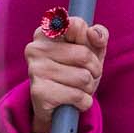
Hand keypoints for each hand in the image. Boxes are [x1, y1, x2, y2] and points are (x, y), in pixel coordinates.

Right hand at [27, 16, 108, 132]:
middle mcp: (35, 48)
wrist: (58, 107)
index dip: (90, 41)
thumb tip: (94, 33)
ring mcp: (35, 70)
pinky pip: (77, 96)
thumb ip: (98, 36)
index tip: (85, 49)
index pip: (77, 25)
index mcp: (46, 31)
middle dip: (94, 69)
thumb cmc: (76, 72)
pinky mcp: (39, 92)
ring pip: (83, 77)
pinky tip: (73, 102)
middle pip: (85, 54)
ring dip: (88, 88)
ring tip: (77, 89)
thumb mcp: (92, 51)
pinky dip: (83, 102)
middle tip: (85, 75)